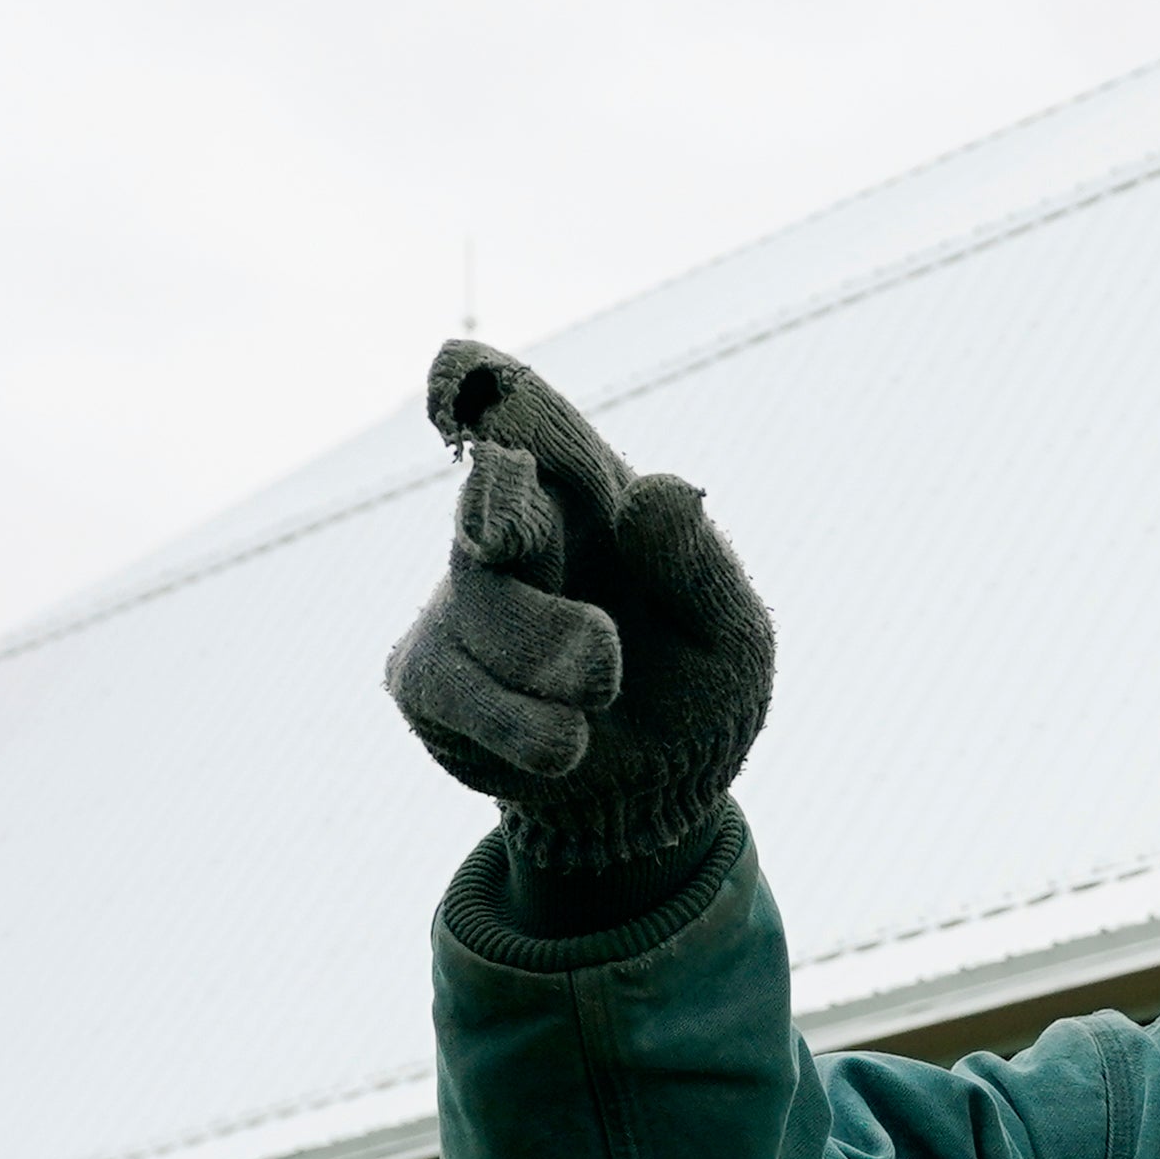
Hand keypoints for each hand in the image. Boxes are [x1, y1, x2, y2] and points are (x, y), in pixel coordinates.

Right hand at [379, 338, 774, 869]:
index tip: (460, 365)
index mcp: (599, 500)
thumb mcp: (730, 635)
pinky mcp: (429, 675)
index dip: (504, 399)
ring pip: (488, 605)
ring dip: (556, 656)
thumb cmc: (698, 686)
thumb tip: (661, 489)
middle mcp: (522, 532)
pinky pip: (463, 691)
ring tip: (602, 689)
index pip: (547, 431)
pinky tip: (568, 744)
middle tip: (503, 513)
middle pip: (495, 501)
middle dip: (499, 507)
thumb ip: (699, 568)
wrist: (658, 793)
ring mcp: (465, 600)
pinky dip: (527, 725)